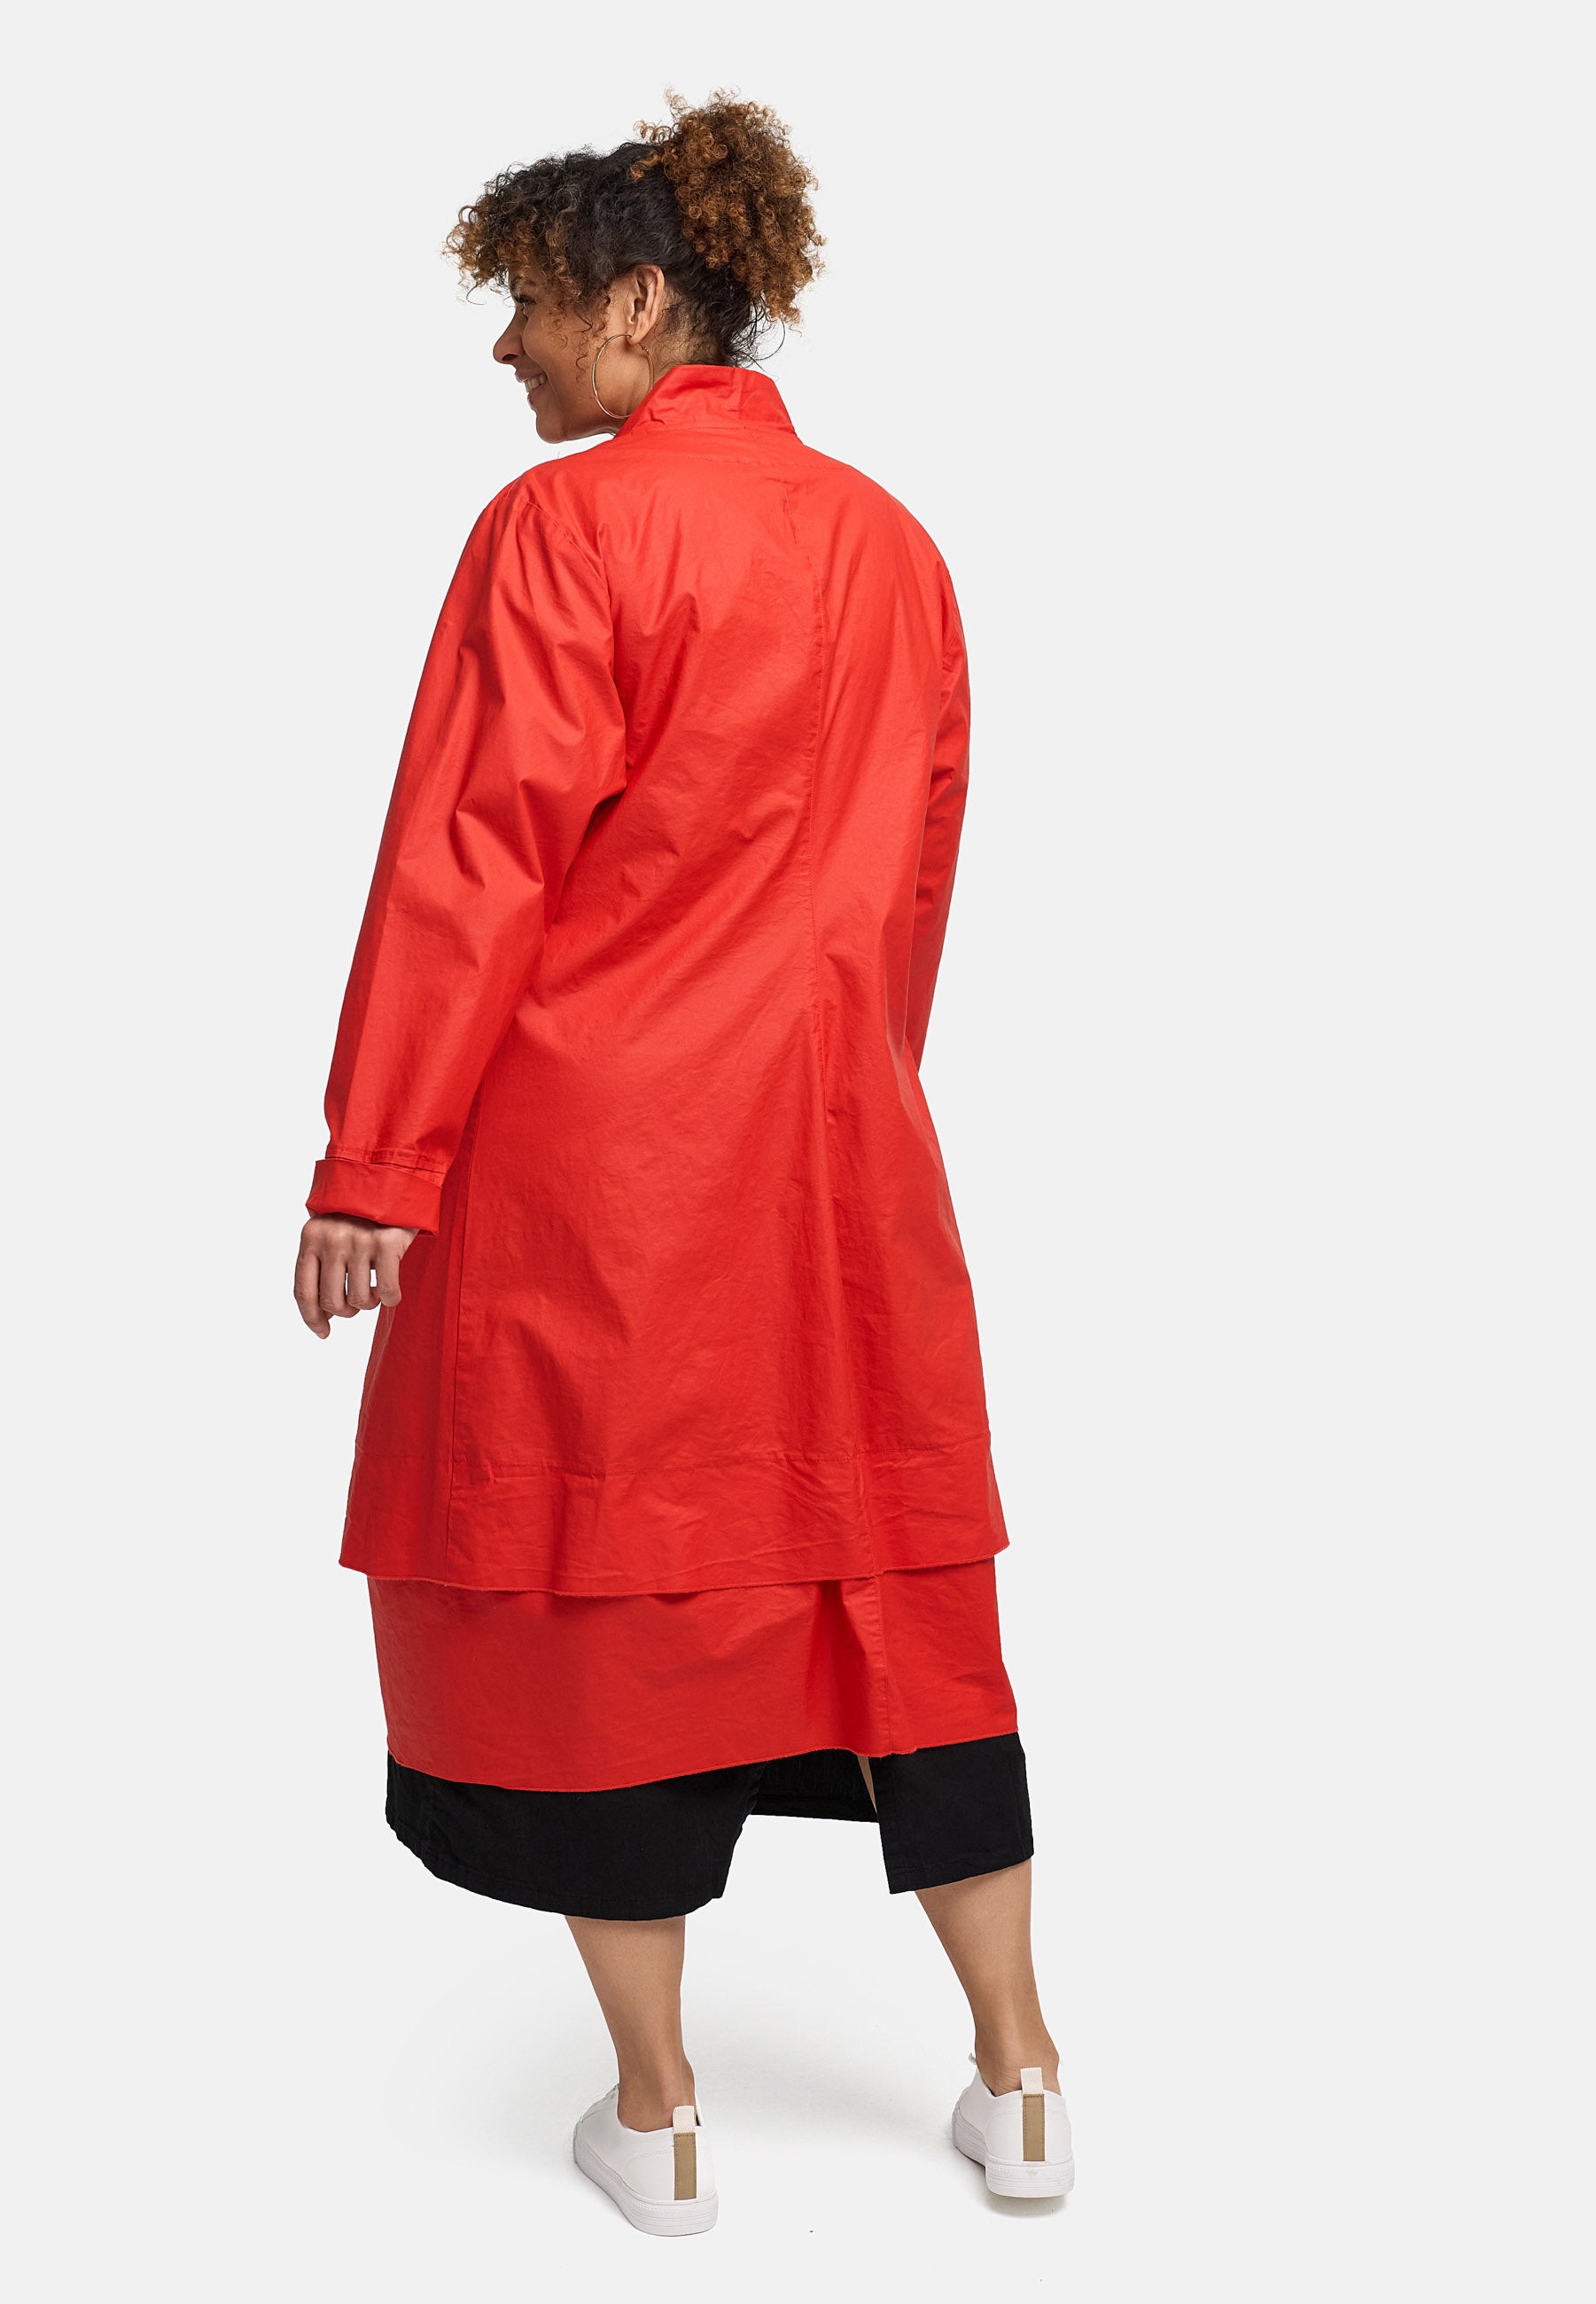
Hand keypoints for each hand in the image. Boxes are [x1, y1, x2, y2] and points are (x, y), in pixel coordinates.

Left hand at [295, 1214, 418, 1338]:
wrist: (393, 1179)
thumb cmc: (360, 1215)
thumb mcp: (330, 1232)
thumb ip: (321, 1265)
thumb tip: (321, 1317)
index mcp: (311, 1237)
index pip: (304, 1292)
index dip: (311, 1319)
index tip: (323, 1333)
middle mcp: (332, 1239)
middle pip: (331, 1302)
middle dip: (346, 1311)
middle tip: (357, 1303)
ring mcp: (359, 1241)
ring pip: (359, 1300)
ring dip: (369, 1303)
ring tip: (374, 1290)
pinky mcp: (386, 1243)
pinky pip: (387, 1292)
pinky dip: (391, 1298)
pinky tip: (391, 1291)